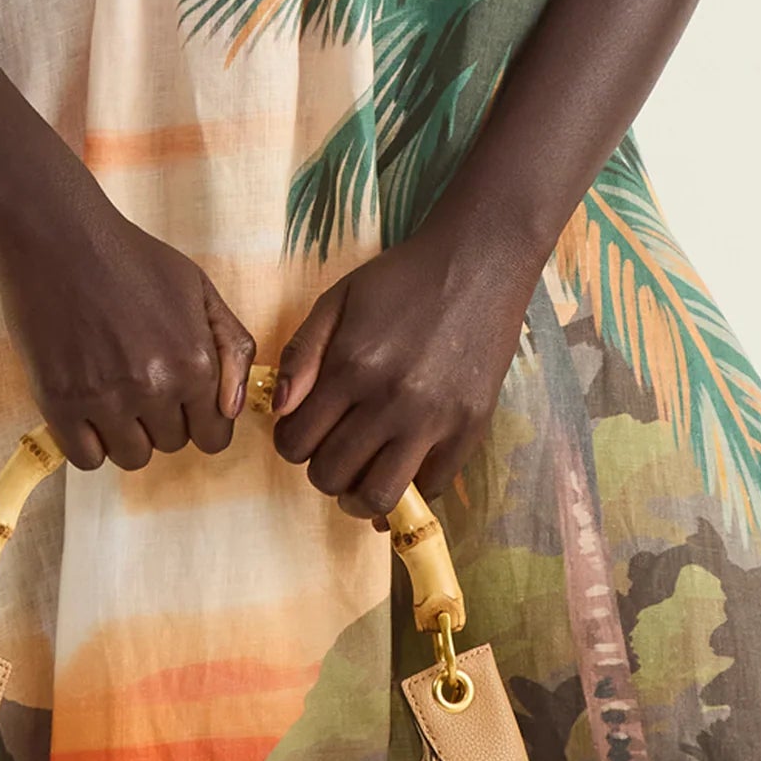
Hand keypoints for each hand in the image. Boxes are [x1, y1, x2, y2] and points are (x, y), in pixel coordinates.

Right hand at [0, 169, 255, 470]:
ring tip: (111, 393)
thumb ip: (232, 348)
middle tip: (137, 380)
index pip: (214, 436)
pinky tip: (84, 409)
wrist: (56, 236)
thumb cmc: (130, 258)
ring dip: (125, 435)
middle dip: (161, 421)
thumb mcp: (199, 290)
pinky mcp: (60, 403)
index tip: (180, 400)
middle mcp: (155, 387)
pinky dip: (87, 443)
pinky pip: (87, 459)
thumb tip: (234, 409)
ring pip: (131, 458)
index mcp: (194, 363)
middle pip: (172, 446)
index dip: (199, 420)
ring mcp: (106, 399)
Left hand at [270, 223, 536, 517]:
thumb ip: (301, 354)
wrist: (480, 263)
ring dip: (360, 497)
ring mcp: (433, 420)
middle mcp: (390, 400)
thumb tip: (279, 409)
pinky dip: (410, 491)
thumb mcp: (337, 300)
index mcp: (351, 367)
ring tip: (362, 479)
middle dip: (322, 470)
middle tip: (334, 452)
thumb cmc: (403, 279)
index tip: (304, 434)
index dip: (291, 444)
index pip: (296, 443)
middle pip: (332, 476)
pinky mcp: (469, 428)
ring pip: (379, 496)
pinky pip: (431, 488)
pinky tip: (403, 470)